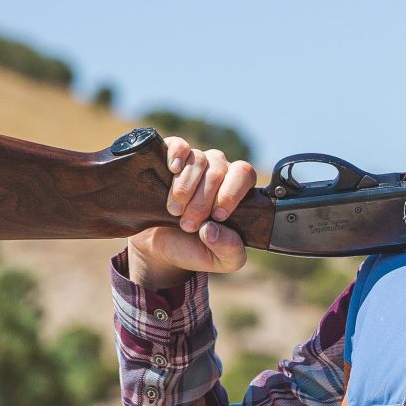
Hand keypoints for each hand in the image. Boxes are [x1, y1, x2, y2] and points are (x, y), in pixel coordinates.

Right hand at [126, 137, 254, 287]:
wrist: (161, 246)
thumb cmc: (196, 248)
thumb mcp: (221, 261)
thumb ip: (229, 250)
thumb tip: (213, 230)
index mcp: (237, 191)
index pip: (244, 174)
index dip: (231, 193)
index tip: (217, 216)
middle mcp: (219, 171)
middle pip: (218, 170)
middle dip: (202, 201)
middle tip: (188, 224)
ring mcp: (196, 162)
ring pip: (198, 160)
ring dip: (185, 188)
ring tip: (176, 211)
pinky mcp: (172, 159)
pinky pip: (178, 144)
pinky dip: (176, 155)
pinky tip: (173, 170)